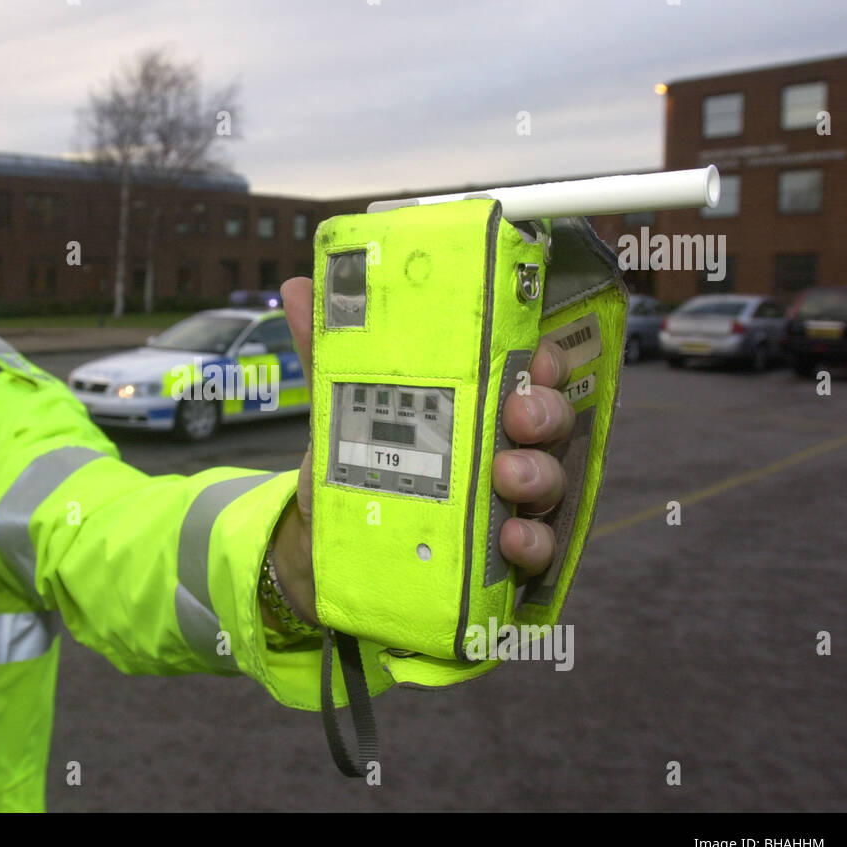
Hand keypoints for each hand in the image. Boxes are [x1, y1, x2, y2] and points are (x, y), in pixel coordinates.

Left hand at [265, 277, 573, 629]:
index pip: (530, 373)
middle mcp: (505, 449)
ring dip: (538, 475)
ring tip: (506, 476)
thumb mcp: (341, 412)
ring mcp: (509, 504)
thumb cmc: (356, 466)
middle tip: (518, 414)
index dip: (543, 361)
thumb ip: (328, 354)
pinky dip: (531, 543)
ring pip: (550, 483)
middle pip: (551, 423)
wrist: (325, 549)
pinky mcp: (502, 558)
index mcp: (478, 405)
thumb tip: (295, 289)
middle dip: (544, 413)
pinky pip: (536, 551)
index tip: (532, 356)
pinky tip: (510, 539)